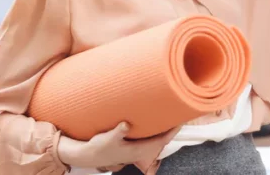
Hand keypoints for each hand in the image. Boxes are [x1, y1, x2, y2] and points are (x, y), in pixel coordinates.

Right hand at [58, 122, 173, 169]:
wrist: (89, 156)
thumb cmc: (99, 149)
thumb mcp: (107, 138)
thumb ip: (118, 131)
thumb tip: (126, 124)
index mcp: (137, 151)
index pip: (161, 141)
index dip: (172, 131)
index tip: (180, 121)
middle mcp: (140, 152)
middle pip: (162, 140)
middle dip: (170, 129)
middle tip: (178, 114)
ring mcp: (136, 150)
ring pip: (155, 140)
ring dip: (162, 130)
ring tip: (168, 116)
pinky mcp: (132, 147)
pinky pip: (148, 139)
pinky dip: (154, 131)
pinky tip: (153, 123)